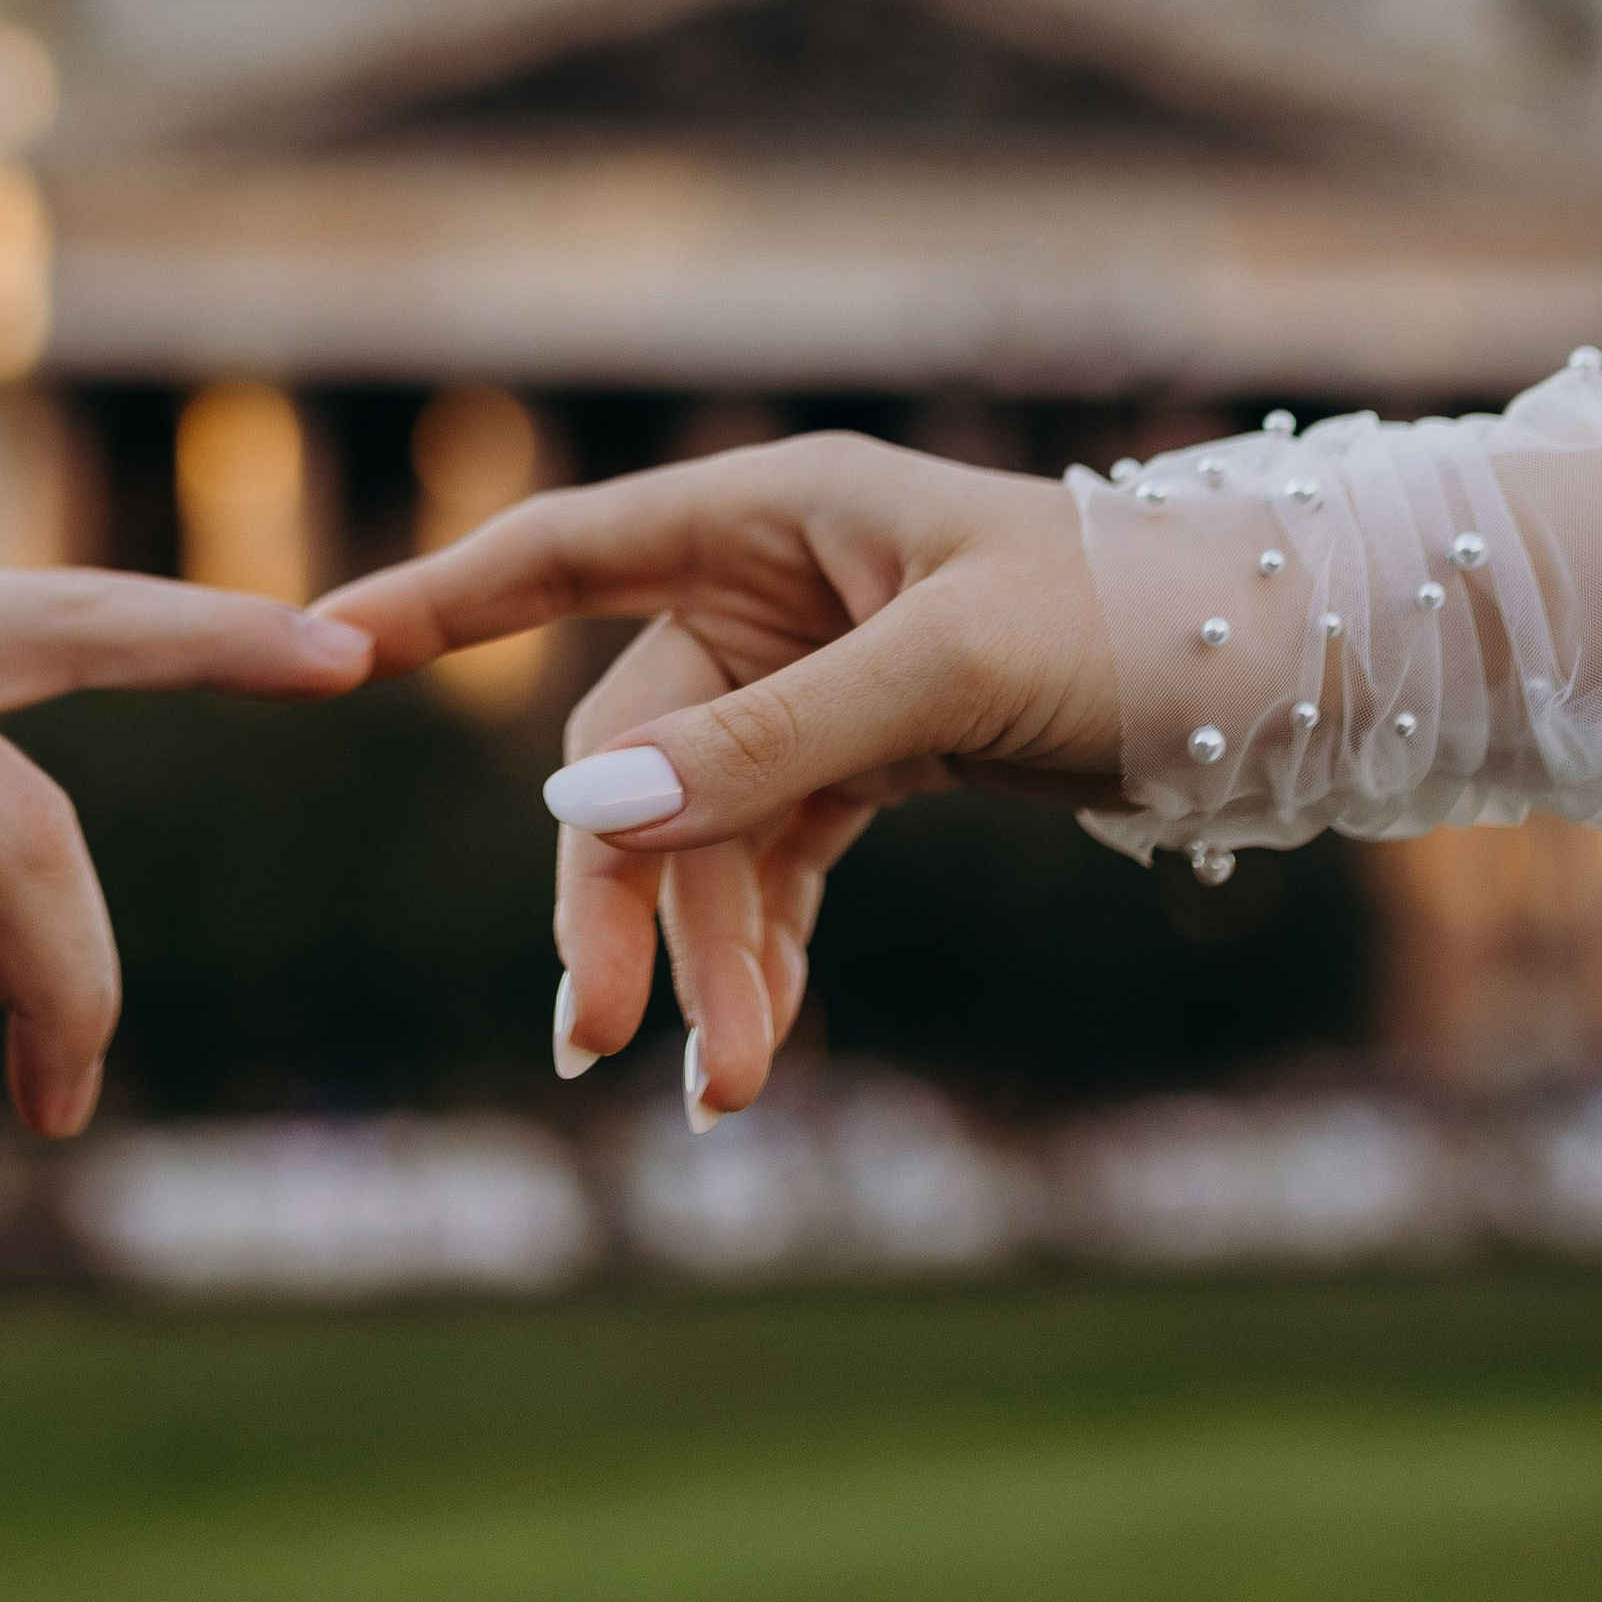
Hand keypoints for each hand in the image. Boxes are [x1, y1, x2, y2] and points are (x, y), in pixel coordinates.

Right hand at [318, 436, 1111, 1119]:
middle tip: (594, 1033)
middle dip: (619, 896)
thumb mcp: (947, 672)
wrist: (1279, 663)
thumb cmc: (1124, 615)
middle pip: (627, 745)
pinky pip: (773, 863)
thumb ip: (768, 740)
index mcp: (770, 513)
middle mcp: (772, 590)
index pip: (563, 551)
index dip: (439, 600)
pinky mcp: (864, 758)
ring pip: (700, 829)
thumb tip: (586, 804)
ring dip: (704, 957)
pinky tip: (755, 1047)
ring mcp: (812, 680)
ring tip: (725, 1088)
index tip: (321, 641)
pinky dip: (762, 952)